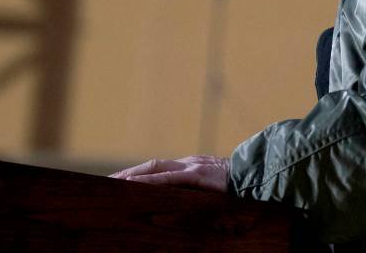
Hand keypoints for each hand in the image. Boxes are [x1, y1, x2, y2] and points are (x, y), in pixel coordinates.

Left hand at [109, 154, 229, 191]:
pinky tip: (134, 184)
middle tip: (107, 183)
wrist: (259, 177)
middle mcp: (188, 164)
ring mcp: (192, 167)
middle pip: (153, 165)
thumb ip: (200, 191)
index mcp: (191, 167)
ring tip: (114, 183)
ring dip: (133, 175)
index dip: (140, 174)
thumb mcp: (215, 189)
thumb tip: (185, 202)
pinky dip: (149, 180)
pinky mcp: (198, 175)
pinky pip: (168, 178)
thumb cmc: (238, 188)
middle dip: (129, 173)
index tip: (121, 182)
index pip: (160, 169)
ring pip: (156, 169)